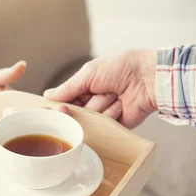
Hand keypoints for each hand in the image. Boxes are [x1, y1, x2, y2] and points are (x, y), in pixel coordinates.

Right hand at [43, 50, 157, 128]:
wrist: (147, 78)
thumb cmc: (121, 68)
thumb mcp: (88, 73)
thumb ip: (67, 88)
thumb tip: (47, 96)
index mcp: (84, 87)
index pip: (65, 102)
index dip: (60, 106)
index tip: (58, 109)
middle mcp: (92, 101)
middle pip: (75, 114)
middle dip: (81, 107)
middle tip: (93, 96)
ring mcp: (103, 114)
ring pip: (89, 120)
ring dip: (100, 106)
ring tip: (113, 94)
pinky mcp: (116, 125)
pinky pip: (104, 127)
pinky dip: (112, 114)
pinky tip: (121, 104)